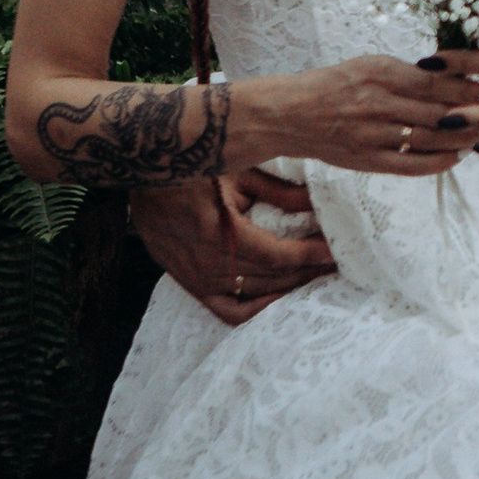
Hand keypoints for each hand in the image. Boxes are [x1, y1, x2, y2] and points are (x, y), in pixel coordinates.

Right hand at [129, 170, 336, 324]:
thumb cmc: (195, 168)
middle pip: (271, 278)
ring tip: (315, 277)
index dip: (309, 255)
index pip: (277, 255)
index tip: (335, 251)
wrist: (143, 175)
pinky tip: (279, 300)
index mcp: (221, 234)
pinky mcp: (190, 284)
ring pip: (254, 295)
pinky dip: (256, 309)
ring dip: (288, 288)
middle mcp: (209, 264)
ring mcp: (197, 279)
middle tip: (335, 263)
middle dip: (307, 271)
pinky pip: (227, 310)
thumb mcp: (239, 172)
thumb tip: (318, 202)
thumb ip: (280, 192)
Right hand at [279, 53, 478, 174]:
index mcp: (379, 73)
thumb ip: (410, 73)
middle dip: (474, 115)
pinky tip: (457, 156)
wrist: (291, 115)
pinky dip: (439, 162)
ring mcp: (371, 134)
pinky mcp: (367, 160)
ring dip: (462, 139)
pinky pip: (411, 165)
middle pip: (437, 112)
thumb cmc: (337, 85)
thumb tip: (456, 76)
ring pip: (429, 139)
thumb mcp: (371, 66)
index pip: (437, 82)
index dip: (471, 88)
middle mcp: (376, 103)